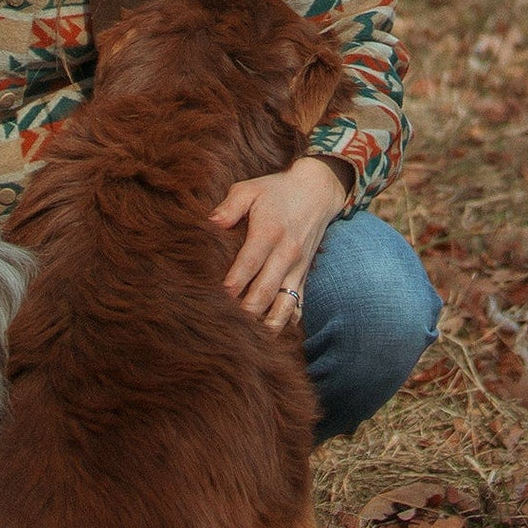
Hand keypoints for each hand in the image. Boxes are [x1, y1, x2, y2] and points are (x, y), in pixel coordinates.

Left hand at [209, 155, 351, 332]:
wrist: (316, 193)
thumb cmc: (275, 191)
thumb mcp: (249, 189)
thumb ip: (229, 207)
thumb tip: (211, 223)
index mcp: (269, 232)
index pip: (249, 264)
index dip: (233, 284)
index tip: (218, 297)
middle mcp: (286, 255)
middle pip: (265, 292)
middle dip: (245, 312)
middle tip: (224, 324)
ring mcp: (297, 270)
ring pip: (283, 307)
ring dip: (266, 325)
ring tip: (246, 338)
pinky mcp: (304, 278)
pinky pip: (296, 307)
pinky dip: (284, 323)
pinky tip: (267, 336)